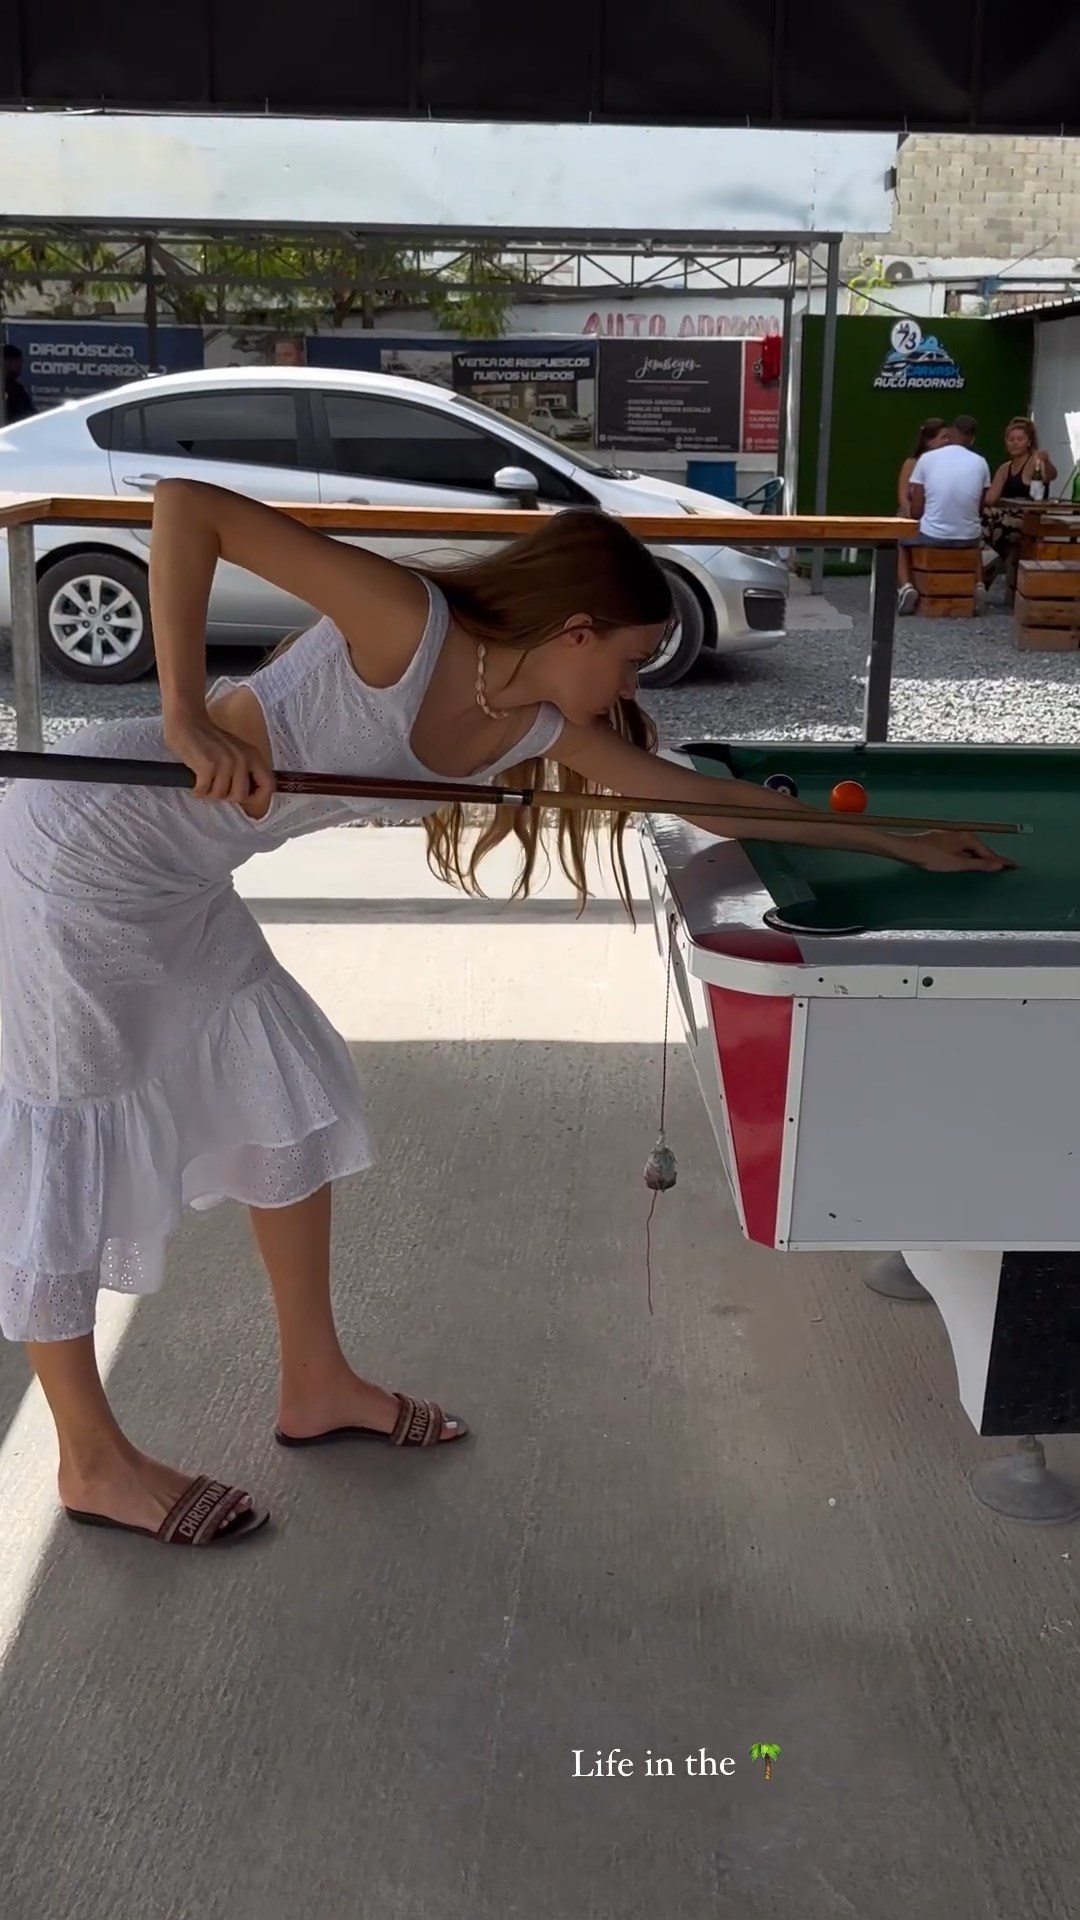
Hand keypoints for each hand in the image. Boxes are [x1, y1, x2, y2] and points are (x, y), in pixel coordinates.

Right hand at [163, 709, 274, 806]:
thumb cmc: (209, 740)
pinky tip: (195, 782)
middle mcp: (243, 759)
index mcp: (253, 756)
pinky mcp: (208, 765)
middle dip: (225, 796)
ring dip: (209, 792)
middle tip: (215, 786)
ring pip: (220, 795)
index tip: (243, 801)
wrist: (187, 721)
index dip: (257, 799)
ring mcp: (226, 762)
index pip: (268, 786)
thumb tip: (246, 798)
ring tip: (203, 781)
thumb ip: (244, 771)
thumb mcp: (235, 752)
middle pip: (240, 796)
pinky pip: (204, 791)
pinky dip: (197, 790)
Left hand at [899, 829, 1013, 873]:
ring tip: (991, 865)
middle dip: (993, 858)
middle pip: (981, 849)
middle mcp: (963, 834)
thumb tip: (998, 865)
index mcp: (969, 839)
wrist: (908, 849)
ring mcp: (953, 836)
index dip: (1001, 861)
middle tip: (1007, 867)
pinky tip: (968, 860)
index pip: (989, 853)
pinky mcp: (944, 839)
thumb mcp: (957, 864)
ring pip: (971, 849)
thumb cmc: (932, 857)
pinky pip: (963, 848)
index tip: (1014, 866)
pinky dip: (970, 855)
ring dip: (981, 857)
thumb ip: (978, 865)